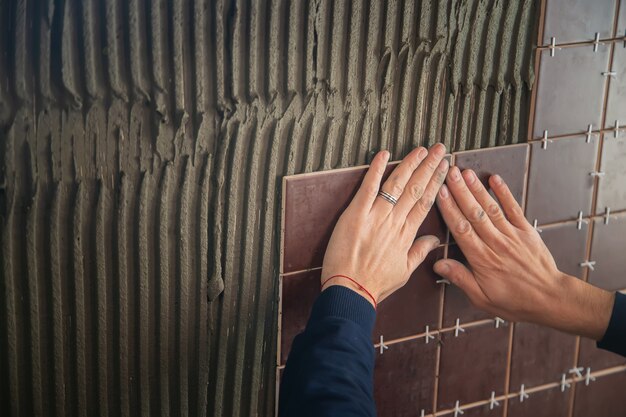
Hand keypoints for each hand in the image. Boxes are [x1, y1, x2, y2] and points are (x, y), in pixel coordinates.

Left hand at [321, 144, 449, 306]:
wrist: (350, 291)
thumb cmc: (374, 285)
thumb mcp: (403, 272)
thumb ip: (420, 253)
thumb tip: (435, 241)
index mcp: (406, 235)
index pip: (426, 202)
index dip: (436, 183)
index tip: (444, 168)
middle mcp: (395, 222)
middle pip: (416, 189)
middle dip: (429, 167)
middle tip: (440, 150)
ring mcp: (376, 217)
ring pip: (397, 184)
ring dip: (410, 164)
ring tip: (422, 149)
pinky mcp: (356, 214)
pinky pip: (369, 187)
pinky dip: (376, 169)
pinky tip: (384, 154)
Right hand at [434, 167, 613, 339]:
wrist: (550, 299)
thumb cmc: (514, 301)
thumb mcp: (481, 298)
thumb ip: (460, 278)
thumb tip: (438, 264)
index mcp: (482, 259)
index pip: (461, 229)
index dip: (449, 209)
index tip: (440, 192)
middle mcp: (495, 243)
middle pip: (474, 213)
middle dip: (460, 191)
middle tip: (449, 173)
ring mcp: (512, 235)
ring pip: (490, 208)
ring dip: (476, 188)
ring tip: (465, 172)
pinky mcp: (526, 231)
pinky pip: (513, 208)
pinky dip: (504, 192)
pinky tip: (494, 179)